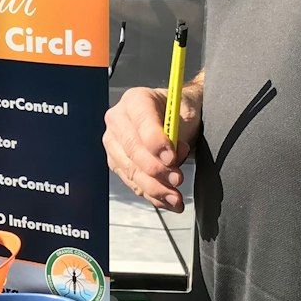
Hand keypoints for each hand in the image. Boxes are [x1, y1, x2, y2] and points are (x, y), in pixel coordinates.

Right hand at [104, 85, 192, 211]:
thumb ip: (178, 133)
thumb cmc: (180, 112)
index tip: (172, 157)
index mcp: (135, 100)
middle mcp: (118, 120)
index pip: (141, 122)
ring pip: (131, 170)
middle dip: (156, 169)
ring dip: (155, 188)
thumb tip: (171, 158)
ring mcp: (114, 143)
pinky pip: (132, 182)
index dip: (155, 142)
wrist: (175, 119)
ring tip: (175, 197)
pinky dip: (151, 194)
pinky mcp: (116, 162)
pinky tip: (167, 200)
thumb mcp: (186, 114)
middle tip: (177, 179)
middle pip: (133, 150)